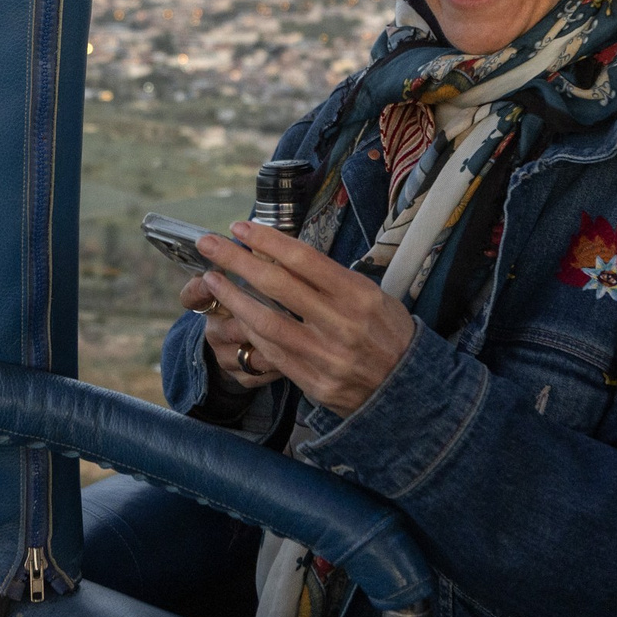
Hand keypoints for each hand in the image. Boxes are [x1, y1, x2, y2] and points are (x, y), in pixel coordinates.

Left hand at [193, 221, 415, 418]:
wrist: (407, 388)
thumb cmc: (388, 332)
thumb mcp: (373, 295)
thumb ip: (331, 279)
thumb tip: (283, 254)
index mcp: (358, 295)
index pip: (304, 259)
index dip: (267, 240)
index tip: (240, 228)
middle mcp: (340, 324)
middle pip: (277, 285)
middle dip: (236, 260)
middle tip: (209, 244)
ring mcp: (325, 356)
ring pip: (265, 321)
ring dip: (232, 298)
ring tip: (211, 280)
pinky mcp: (313, 381)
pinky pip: (272, 352)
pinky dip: (250, 330)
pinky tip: (235, 315)